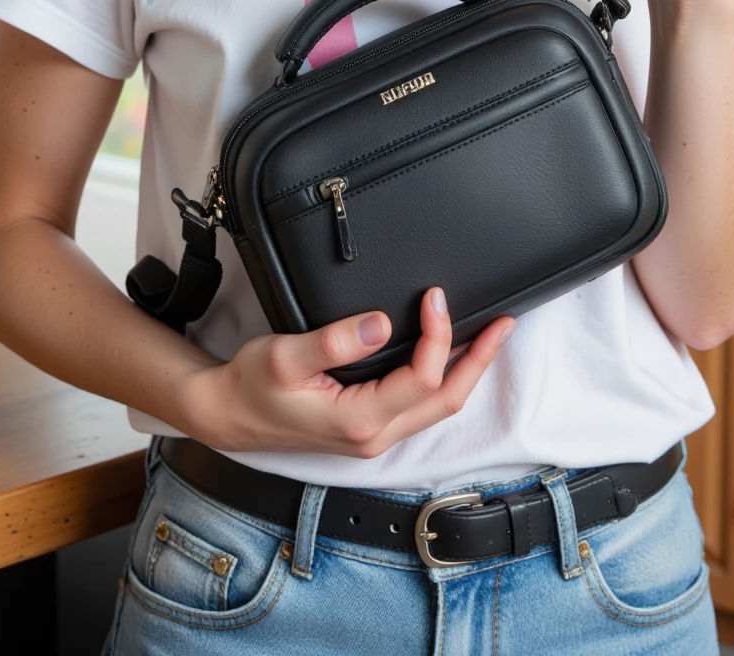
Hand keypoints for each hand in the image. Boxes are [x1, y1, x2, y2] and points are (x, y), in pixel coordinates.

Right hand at [181, 287, 512, 457]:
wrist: (228, 415)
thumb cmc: (252, 386)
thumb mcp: (286, 356)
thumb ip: (336, 341)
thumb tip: (382, 323)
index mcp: (359, 420)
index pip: (422, 377)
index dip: (439, 335)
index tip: (435, 296)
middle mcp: (374, 435)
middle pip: (446, 400)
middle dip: (479, 360)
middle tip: (505, 324)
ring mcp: (373, 436)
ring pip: (437, 406)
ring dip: (467, 370)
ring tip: (489, 336)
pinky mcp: (368, 428)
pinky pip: (420, 405)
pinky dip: (443, 377)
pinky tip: (449, 355)